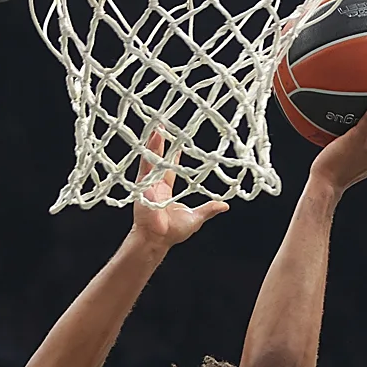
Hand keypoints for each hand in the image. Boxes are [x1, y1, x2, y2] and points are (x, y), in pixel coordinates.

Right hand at [130, 130, 227, 247]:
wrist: (157, 239)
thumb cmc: (172, 232)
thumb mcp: (195, 218)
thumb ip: (208, 209)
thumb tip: (224, 205)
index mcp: (166, 191)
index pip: (171, 169)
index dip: (174, 156)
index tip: (178, 143)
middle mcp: (155, 185)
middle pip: (160, 160)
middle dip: (161, 144)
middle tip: (164, 127)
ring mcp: (148, 184)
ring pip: (152, 159)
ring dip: (154, 143)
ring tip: (158, 127)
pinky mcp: (142, 185)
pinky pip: (145, 165)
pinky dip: (147, 152)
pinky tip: (150, 139)